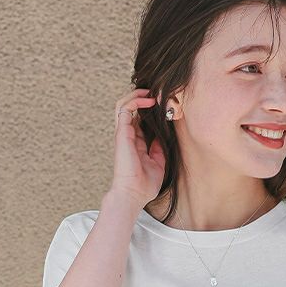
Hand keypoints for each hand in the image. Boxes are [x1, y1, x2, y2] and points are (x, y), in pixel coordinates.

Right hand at [110, 88, 165, 206]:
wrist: (134, 194)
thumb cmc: (144, 185)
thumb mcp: (158, 163)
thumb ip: (158, 148)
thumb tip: (162, 136)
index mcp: (135, 143)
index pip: (139, 119)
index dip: (149, 109)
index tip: (163, 105)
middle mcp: (128, 135)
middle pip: (130, 108)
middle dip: (142, 97)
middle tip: (157, 93)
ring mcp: (123, 133)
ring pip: (124, 104)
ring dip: (137, 94)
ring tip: (152, 92)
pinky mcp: (122, 133)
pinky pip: (125, 108)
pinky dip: (136, 99)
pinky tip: (149, 99)